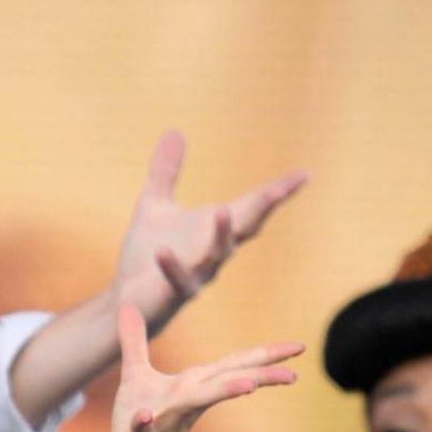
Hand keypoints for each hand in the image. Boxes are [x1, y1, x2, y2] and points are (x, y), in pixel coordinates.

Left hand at [94, 304, 297, 431]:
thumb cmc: (134, 422)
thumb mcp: (135, 376)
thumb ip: (135, 341)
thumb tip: (129, 304)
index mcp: (192, 385)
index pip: (233, 365)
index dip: (265, 354)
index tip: (299, 346)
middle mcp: (184, 402)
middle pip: (225, 382)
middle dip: (259, 373)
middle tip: (295, 373)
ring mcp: (163, 424)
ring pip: (193, 403)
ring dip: (220, 392)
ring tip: (249, 384)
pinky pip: (141, 431)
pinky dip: (143, 424)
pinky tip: (145, 417)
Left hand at [113, 130, 306, 329]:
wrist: (128, 300)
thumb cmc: (146, 256)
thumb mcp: (154, 205)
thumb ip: (165, 171)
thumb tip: (174, 131)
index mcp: (215, 230)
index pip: (252, 207)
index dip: (277, 192)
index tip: (304, 174)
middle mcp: (215, 252)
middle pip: (246, 228)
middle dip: (262, 208)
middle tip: (280, 189)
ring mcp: (198, 274)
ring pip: (217, 254)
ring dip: (221, 234)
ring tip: (223, 210)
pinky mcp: (174, 293)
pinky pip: (178, 280)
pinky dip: (172, 266)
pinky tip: (163, 251)